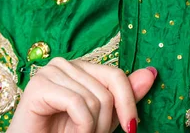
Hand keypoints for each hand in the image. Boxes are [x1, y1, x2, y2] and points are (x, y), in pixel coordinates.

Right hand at [7, 57, 156, 132]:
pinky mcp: (39, 85)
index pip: (116, 75)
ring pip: (93, 99)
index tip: (132, 129)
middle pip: (106, 91)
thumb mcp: (101, 119)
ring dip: (91, 129)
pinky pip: (77, 104)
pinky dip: (81, 128)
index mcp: (80, 67)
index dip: (128, 103)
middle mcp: (65, 63)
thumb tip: (151, 73)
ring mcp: (50, 71)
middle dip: (105, 124)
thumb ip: (123, 97)